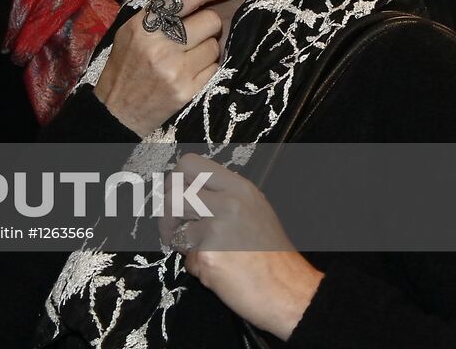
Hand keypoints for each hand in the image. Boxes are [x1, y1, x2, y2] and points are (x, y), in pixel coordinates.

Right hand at [93, 0, 233, 135]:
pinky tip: (189, 72)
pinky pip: (214, 68)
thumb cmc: (125, 65)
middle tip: (194, 33)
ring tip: (187, 57)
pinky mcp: (188, 90)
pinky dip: (206, 68)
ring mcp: (176, 68)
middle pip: (209, 20)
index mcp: (143, 24)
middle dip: (207, 24)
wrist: (118, 110)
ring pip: (215, 46)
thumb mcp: (130, 31)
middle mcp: (160, 44)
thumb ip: (158, 11)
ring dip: (207, 48)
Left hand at [161, 154, 323, 340]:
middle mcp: (228, 203)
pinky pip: (188, 260)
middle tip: (174, 229)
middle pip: (174, 193)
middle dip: (166, 213)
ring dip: (183, 244)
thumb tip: (185, 191)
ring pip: (177, 228)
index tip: (176, 197)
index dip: (176, 181)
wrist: (293, 294)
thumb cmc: (273, 256)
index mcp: (239, 188)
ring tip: (203, 254)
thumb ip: (222, 196)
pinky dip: (198, 269)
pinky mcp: (210, 257)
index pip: (190, 165)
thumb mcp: (254, 210)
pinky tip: (220, 273)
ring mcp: (218, 230)